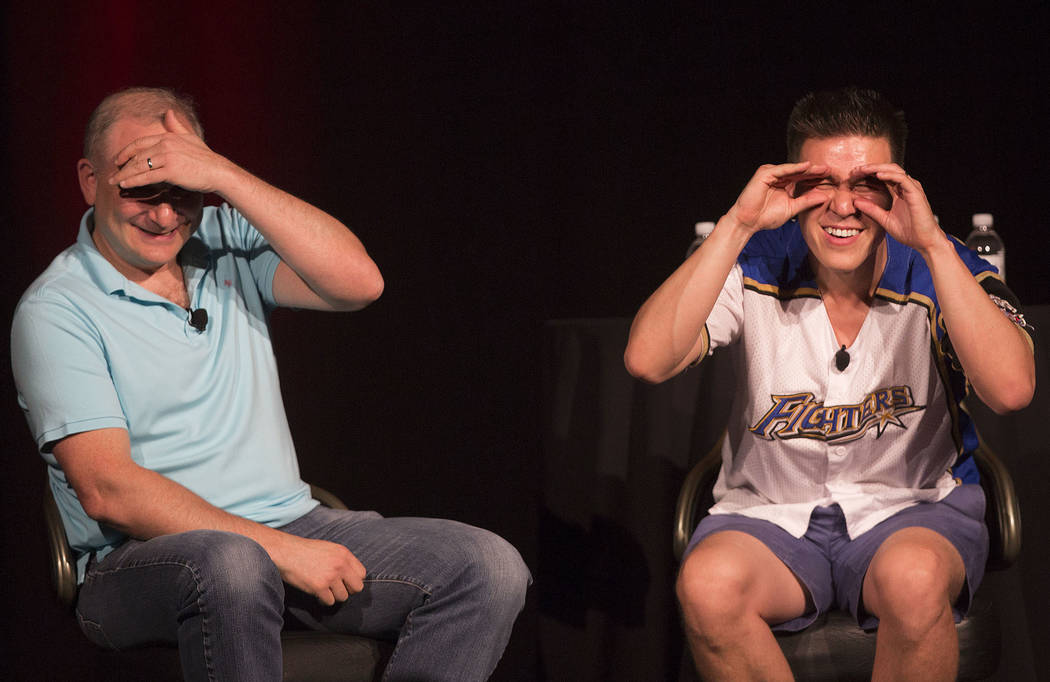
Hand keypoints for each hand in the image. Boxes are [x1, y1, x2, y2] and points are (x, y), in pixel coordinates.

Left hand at [108, 110, 235, 194]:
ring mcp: (168, 157)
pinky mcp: (171, 171)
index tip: (117, 160)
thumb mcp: (191, 137)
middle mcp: (165, 144)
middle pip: (137, 155)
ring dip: (124, 175)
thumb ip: (177, 126)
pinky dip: (134, 181)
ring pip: (139, 166)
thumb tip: (168, 112)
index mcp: (168, 136)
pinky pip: (147, 176)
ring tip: (114, 182)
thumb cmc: (206, 158)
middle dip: (122, 166)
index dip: (126, 152)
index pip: (140, 143)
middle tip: (112, 174)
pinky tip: (125, 185)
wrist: (219, 172)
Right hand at [276, 535, 366, 605]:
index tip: (346, 581)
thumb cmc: (306, 551)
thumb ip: (342, 560)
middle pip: (357, 588)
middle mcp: (340, 565)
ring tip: (325, 589)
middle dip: (348, 590)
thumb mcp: (329, 548)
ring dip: (334, 595)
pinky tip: (317, 593)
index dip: (354, 580)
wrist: (286, 553)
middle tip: (337, 588)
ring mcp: (330, 577)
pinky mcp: (319, 587)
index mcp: (344, 554)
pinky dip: (323, 600)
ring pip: (343, 597)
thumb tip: (352, 575)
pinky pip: (330, 601)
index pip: (362, 574)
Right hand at [727, 161, 829, 232]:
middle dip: (815, 172)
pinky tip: (807, 167)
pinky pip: (782, 169)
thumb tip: (824, 196)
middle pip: (799, 172)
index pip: (803, 179)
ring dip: (807, 169)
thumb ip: (806, 201)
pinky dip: (794, 168)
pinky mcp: (764, 173)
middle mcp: (778, 177)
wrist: (748, 222)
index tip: (831, 180)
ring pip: (792, 170)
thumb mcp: (792, 208)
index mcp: (784, 185)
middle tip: (830, 170)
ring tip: (822, 169)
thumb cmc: (766, 217)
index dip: (816, 179)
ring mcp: (771, 174)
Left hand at [852, 164, 943, 252]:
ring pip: (895, 170)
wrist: (924, 242)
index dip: (869, 174)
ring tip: (863, 169)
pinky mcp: (916, 193)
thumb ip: (871, 210)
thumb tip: (855, 202)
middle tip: (855, 169)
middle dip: (871, 168)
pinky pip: (903, 179)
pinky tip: (878, 175)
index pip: (883, 177)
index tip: (853, 175)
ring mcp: (912, 189)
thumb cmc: (909, 232)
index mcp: (899, 192)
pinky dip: (890, 175)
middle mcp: (906, 187)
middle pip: (888, 170)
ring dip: (878, 168)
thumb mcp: (884, 219)